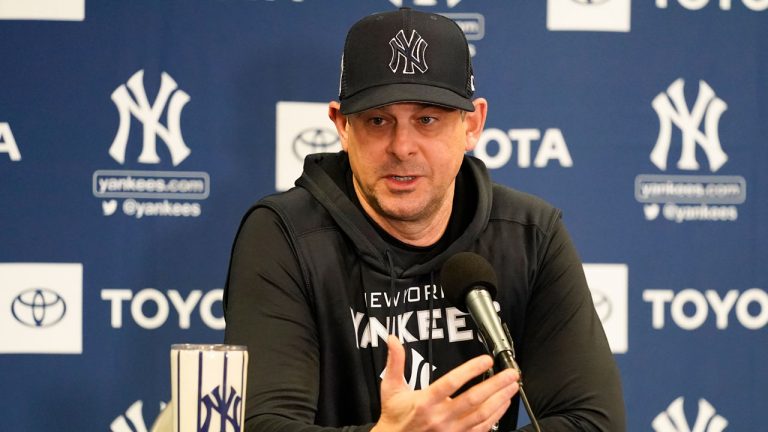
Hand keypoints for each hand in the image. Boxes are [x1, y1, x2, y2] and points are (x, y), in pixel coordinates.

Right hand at [372, 335, 519, 431]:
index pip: (451, 383)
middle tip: (511, 373)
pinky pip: (481, 429)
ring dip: (500, 399)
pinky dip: (496, 416)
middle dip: (496, 385)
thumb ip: (395, 362)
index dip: (470, 370)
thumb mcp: (391, 387)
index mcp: (425, 402)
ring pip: (482, 415)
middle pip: (473, 399)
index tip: (486, 359)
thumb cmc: (395, 416)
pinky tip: (503, 404)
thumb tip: (393, 340)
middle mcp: (440, 417)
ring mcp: (451, 430)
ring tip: (512, 386)